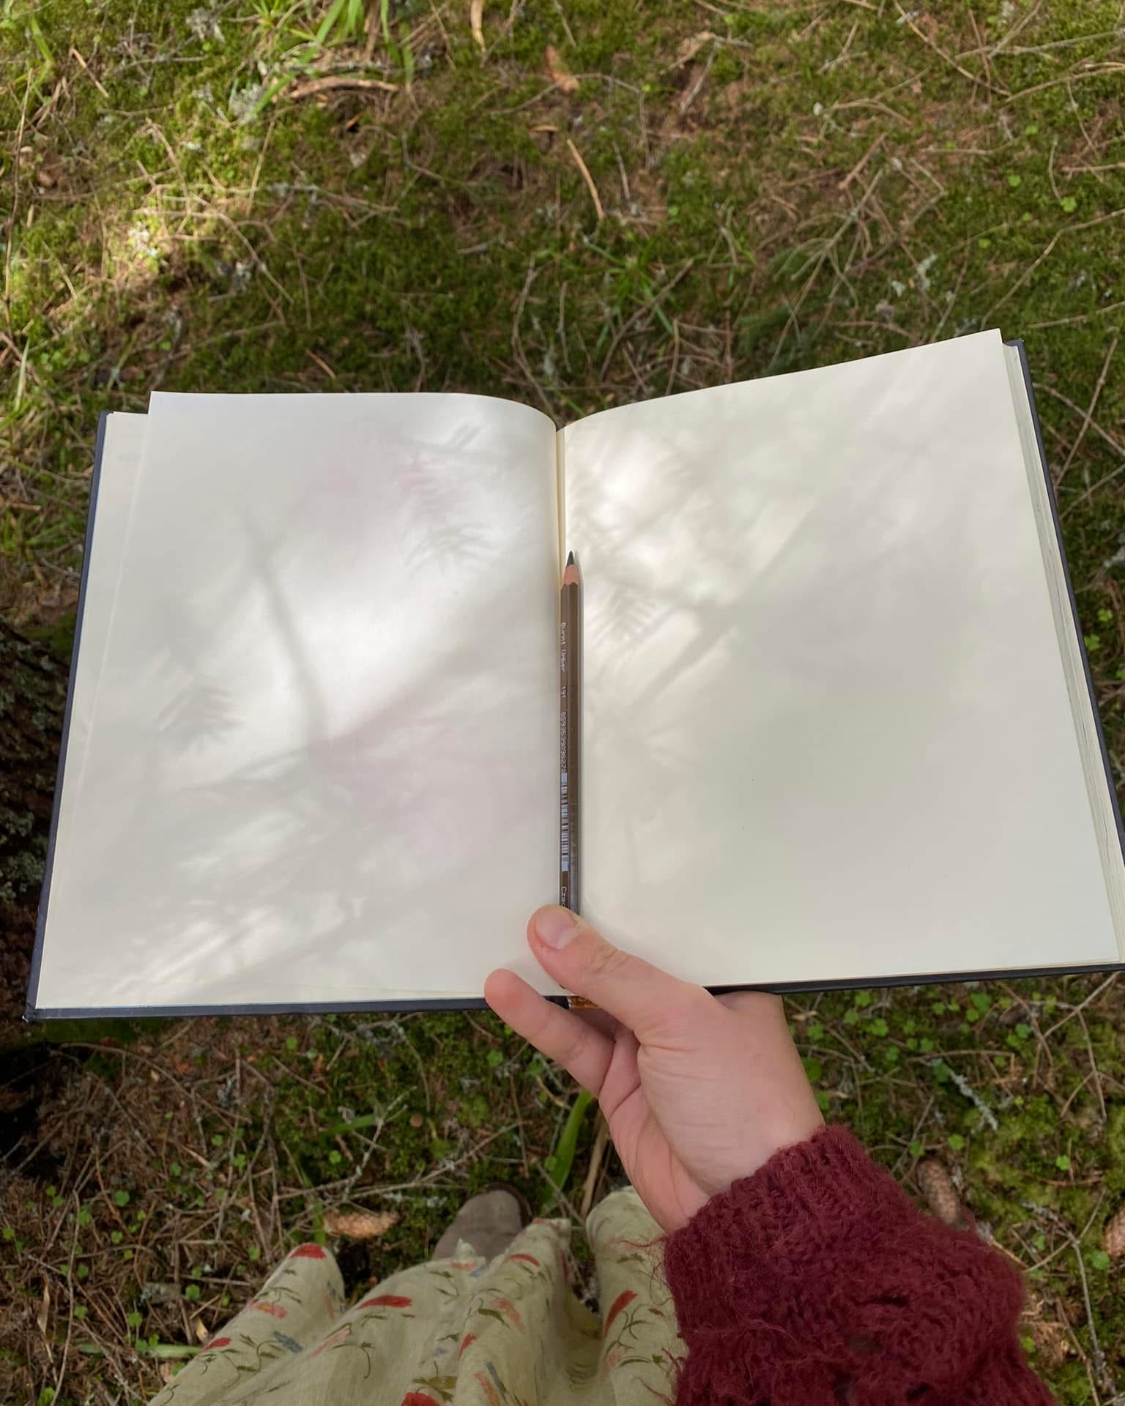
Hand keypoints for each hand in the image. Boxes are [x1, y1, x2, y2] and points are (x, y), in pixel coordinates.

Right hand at [484, 906, 823, 1232]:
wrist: (746, 1206)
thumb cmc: (741, 1099)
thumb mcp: (679, 1019)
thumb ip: (611, 973)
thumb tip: (551, 926)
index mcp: (723, 980)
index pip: (663, 930)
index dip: (618, 907)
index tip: (570, 880)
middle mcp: (686, 1009)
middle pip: (620, 964)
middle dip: (577, 942)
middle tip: (528, 909)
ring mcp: (651, 1049)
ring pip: (589, 1004)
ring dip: (549, 981)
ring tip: (505, 945)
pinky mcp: (620, 1086)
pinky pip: (574, 1044)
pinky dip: (540, 1020)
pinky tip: (507, 992)